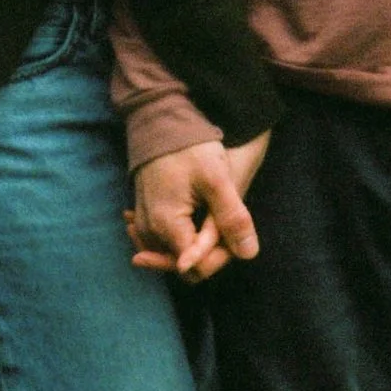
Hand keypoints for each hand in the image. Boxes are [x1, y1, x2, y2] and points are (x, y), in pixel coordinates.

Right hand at [129, 131, 271, 281]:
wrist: (158, 122)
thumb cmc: (189, 147)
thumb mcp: (217, 180)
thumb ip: (232, 218)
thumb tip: (249, 254)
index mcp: (167, 225)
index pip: (195, 267)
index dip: (220, 258)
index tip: (234, 237)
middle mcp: (149, 230)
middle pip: (182, 265)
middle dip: (207, 255)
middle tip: (226, 229)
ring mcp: (142, 224)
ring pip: (171, 254)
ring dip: (193, 248)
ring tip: (213, 225)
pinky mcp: (142, 215)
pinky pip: (159, 241)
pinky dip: (176, 239)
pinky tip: (192, 224)